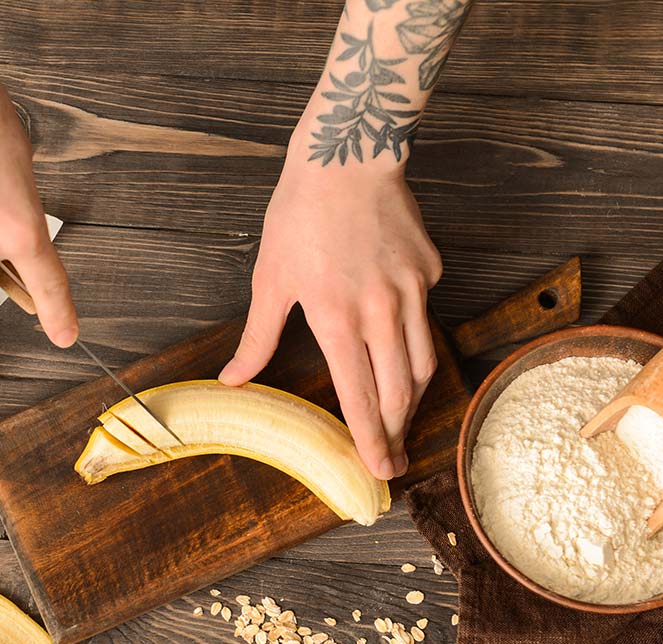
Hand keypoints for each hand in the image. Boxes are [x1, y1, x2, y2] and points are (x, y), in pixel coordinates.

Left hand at [220, 152, 440, 480]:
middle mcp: (381, 312)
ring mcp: (412, 291)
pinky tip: (397, 336)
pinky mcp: (430, 270)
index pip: (360, 398)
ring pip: (424, 361)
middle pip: (401, 391)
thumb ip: (257, 338)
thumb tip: (233, 380)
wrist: (348, 154)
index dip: (371, 440)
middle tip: (393, 459)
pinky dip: (414, 337)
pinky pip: (426, 316)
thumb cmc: (300, 214)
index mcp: (337, 320)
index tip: (380, 470)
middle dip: (397, 432)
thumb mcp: (270, 278)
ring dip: (413, 397)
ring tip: (400, 417)